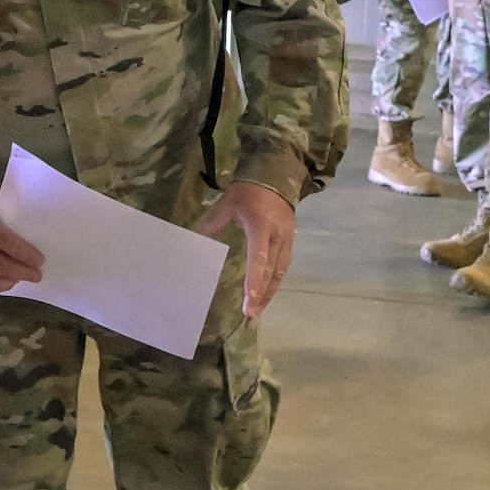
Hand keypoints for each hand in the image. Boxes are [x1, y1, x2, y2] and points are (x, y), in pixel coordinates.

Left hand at [199, 180, 294, 317]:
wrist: (276, 176)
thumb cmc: (248, 190)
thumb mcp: (227, 204)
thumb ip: (213, 224)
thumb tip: (199, 241)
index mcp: (261, 228)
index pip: (258, 258)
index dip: (254, 279)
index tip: (250, 298)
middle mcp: (277, 237)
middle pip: (270, 271)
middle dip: (261, 294)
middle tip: (251, 313)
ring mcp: (286, 239)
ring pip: (280, 272)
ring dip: (269, 291)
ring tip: (258, 308)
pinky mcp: (290, 240)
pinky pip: (283, 265)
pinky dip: (275, 281)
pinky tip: (267, 292)